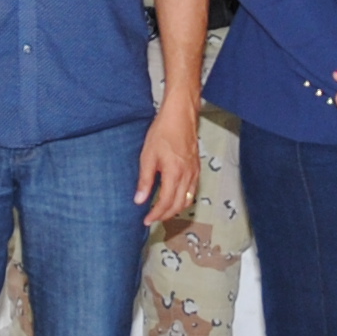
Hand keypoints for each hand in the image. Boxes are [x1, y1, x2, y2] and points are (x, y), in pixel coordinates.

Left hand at [136, 100, 201, 227]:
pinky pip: (192, 190)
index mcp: (174, 174)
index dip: (156, 214)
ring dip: (175, 209)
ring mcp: (194, 173)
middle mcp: (187, 176)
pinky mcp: (197, 168)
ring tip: (163, 211)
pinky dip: (184, 199)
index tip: (146, 220)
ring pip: (187, 199)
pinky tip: (175, 197)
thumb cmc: (163, 131)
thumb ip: (145, 180)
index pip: (165, 203)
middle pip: (178, 205)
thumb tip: (139, 200)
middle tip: (153, 219)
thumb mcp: (148, 156)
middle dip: (165, 216)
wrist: (181, 115)